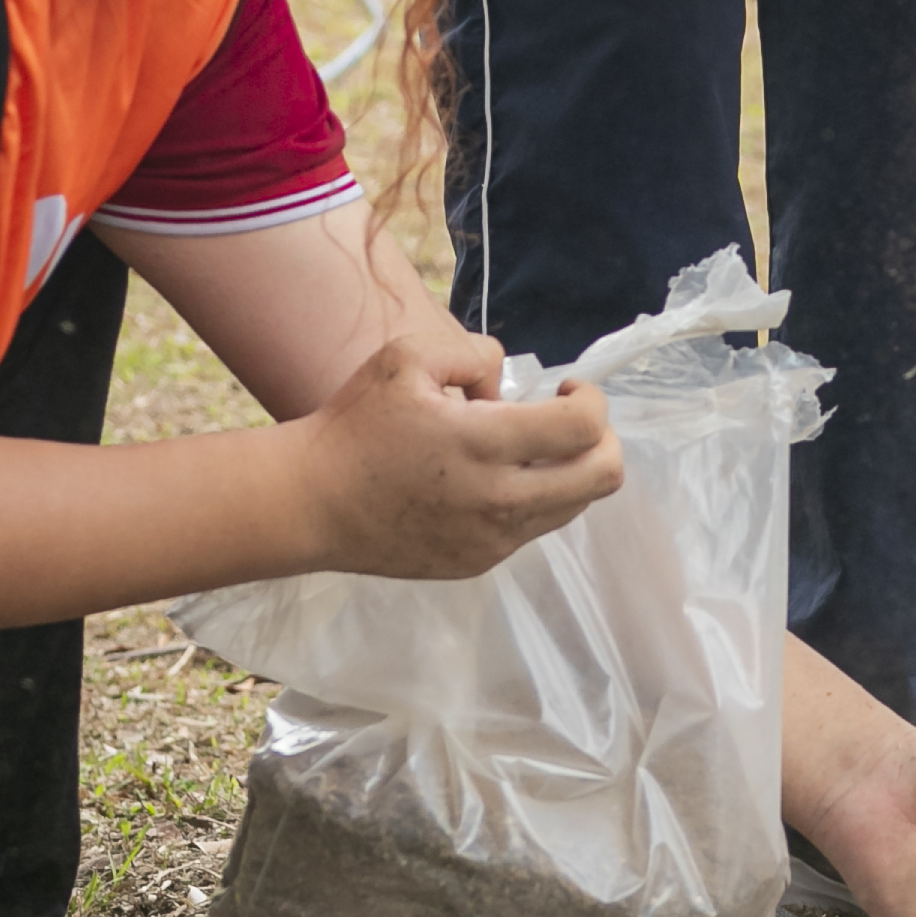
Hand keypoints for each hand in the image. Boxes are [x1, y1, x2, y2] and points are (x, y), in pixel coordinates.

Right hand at [293, 326, 620, 576]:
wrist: (312, 503)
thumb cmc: (356, 426)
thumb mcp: (405, 358)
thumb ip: (473, 353)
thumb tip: (506, 383)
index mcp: (484, 444)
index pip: (585, 428)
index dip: (591, 399)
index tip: (567, 388)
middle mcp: (500, 501)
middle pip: (603, 477)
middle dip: (603, 440)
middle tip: (567, 420)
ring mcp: (493, 540)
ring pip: (573, 506)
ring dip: (567, 471)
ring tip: (522, 450)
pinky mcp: (479, 563)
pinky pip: (533, 529)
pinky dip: (531, 499)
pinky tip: (488, 479)